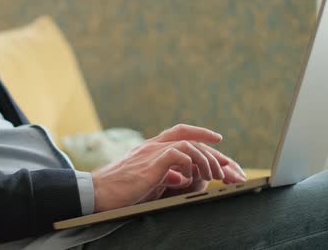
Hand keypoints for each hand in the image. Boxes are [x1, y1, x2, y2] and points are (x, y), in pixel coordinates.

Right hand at [91, 124, 246, 212]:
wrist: (98, 193)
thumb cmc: (120, 191)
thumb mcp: (149, 183)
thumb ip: (166, 177)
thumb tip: (183, 178)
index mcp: (152, 149)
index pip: (181, 134)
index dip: (201, 134)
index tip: (218, 140)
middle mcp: (153, 146)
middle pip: (191, 139)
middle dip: (215, 154)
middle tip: (230, 169)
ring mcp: (152, 152)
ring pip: (189, 145)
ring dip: (208, 160)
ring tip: (216, 176)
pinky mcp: (152, 162)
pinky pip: (180, 154)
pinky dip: (193, 164)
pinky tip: (195, 177)